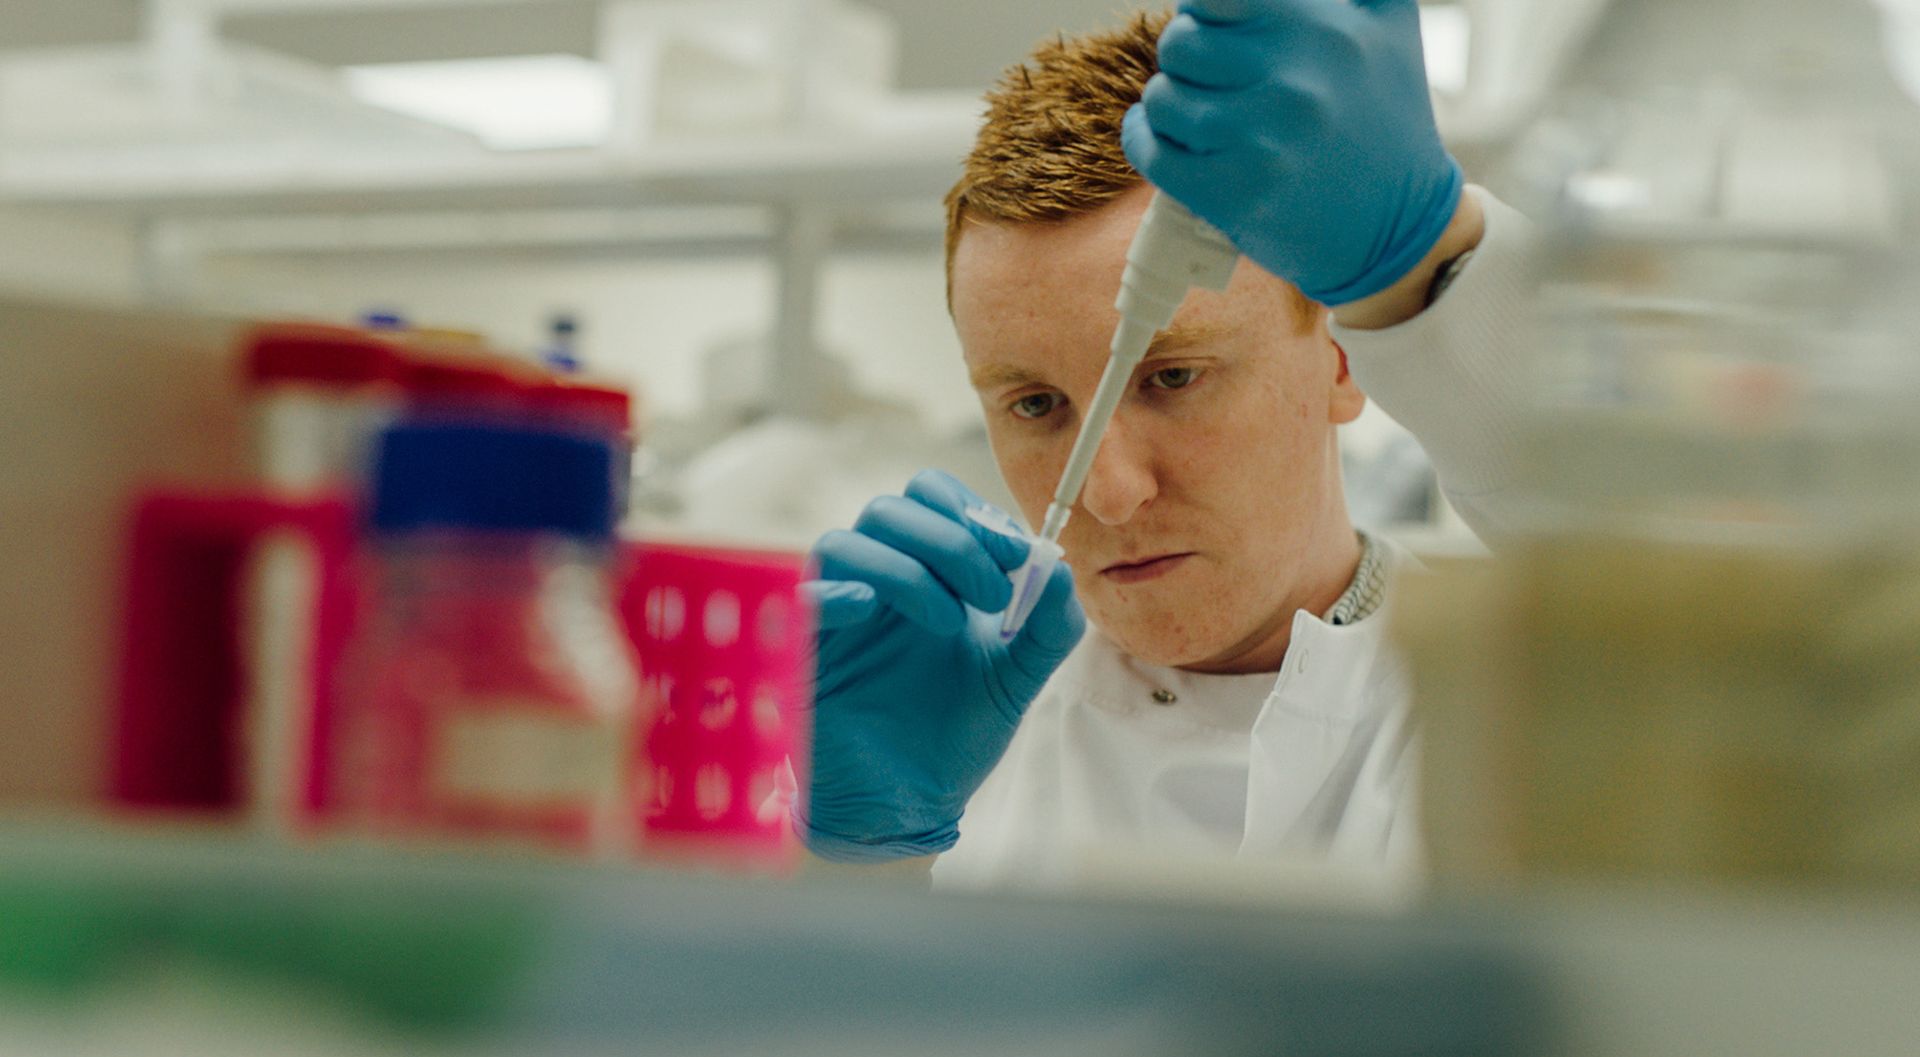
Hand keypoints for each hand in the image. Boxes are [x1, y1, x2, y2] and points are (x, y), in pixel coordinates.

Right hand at [798, 470, 1083, 862]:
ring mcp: (838, 614)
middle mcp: (877, 581)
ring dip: (907, 569)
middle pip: (891, 509)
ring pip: (844, 542)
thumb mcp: (1017, 680)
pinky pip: (800, 597)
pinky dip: (835, 592)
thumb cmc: (954, 735)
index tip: (1016, 554)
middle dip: (951, 540)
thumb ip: (1047, 627)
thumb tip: (1060, 569)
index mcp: (926, 572)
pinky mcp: (802, 652)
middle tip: (993, 594)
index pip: (932, 498)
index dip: (973, 511)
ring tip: (951, 624)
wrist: (910, 806)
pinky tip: (868, 611)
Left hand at [1121, 0, 1463, 306]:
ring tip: (1195, 114)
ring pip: (1163, 99)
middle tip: (1206, 78)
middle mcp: (1290, 81)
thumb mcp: (1390, 25)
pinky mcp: (1234, 194)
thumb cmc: (1387, 119)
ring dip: (1168, 105)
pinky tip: (1159, 136)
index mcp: (1320, 30)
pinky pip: (1153, 154)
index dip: (1201, 11)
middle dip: (1183, 59)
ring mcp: (1260, 141)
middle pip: (1180, 44)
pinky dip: (1144, 141)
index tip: (1211, 28)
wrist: (1399, 228)